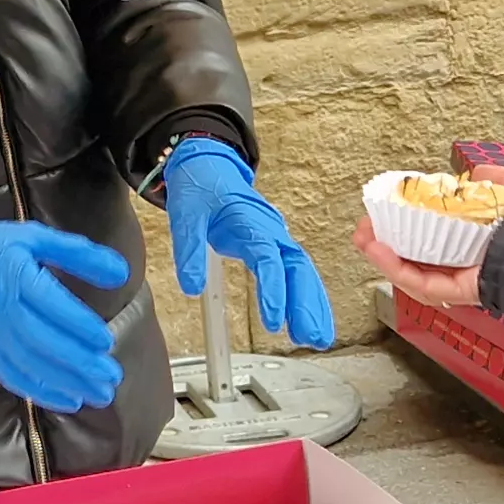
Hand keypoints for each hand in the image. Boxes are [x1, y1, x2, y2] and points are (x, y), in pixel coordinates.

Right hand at [0, 214, 129, 411]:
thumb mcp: (35, 237)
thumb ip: (78, 253)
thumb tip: (121, 273)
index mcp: (12, 274)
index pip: (49, 304)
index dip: (78, 326)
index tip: (106, 342)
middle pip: (40, 341)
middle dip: (78, 363)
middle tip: (110, 377)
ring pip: (27, 364)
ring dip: (64, 383)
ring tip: (97, 394)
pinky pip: (12, 376)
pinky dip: (40, 391)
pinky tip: (68, 399)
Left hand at [160, 138, 337, 349]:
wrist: (208, 165)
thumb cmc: (200, 187)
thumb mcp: (185, 216)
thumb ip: (189, 252)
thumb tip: (191, 287)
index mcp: (251, 223)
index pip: (269, 259)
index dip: (274, 290)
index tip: (274, 321)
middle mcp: (271, 231)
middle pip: (297, 268)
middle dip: (306, 304)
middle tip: (312, 337)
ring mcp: (276, 238)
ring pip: (302, 272)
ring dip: (312, 304)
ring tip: (318, 338)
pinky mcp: (274, 245)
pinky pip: (296, 272)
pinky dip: (306, 296)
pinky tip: (309, 320)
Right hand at [347, 164, 503, 313]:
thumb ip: (496, 181)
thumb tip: (471, 174)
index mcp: (485, 238)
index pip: (439, 235)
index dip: (410, 223)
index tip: (386, 209)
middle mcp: (475, 261)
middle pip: (420, 257)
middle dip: (387, 242)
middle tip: (365, 227)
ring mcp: (469, 278)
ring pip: (417, 273)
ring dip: (385, 256)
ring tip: (363, 238)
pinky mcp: (467, 292)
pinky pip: (426, 284)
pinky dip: (398, 269)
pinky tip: (378, 249)